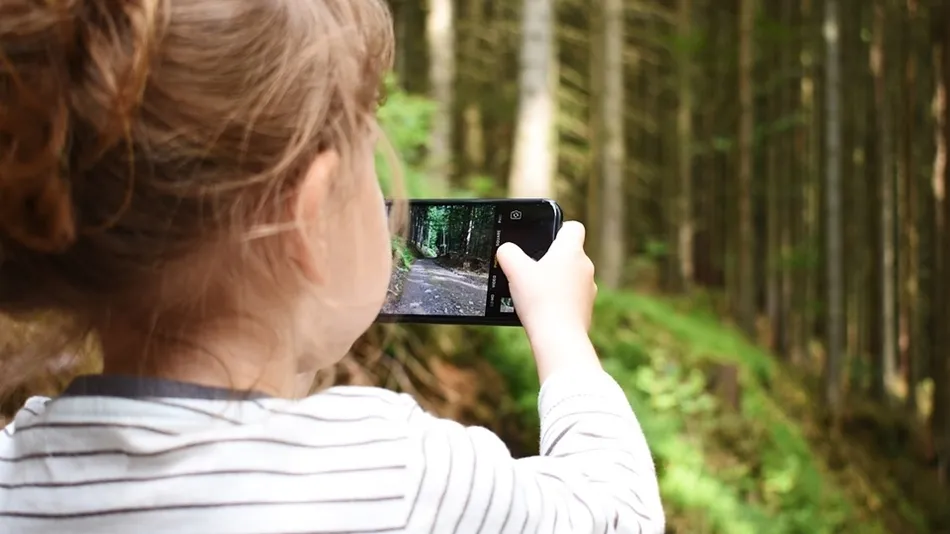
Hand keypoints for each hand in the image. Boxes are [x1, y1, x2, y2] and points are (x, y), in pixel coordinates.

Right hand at [496, 221, 599, 380]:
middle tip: (531, 270)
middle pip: (569, 254)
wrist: (558, 338)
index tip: (545, 239)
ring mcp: (588, 290)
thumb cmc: (539, 300)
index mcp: (571, 251)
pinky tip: (542, 310)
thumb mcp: (514, 269)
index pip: (573, 227)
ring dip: (556, 282)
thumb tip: (506, 250)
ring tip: (535, 293)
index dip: (558, 229)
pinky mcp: (586, 310)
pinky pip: (571, 299)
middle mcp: (585, 268)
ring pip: (570, 278)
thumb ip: (507, 252)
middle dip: (551, 260)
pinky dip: (559, 301)